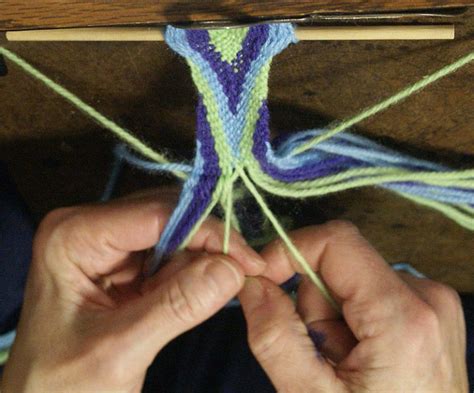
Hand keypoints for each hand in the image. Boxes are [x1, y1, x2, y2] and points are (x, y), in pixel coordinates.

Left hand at [1, 190, 265, 392]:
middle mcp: (92, 226)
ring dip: (204, 260)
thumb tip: (233, 269)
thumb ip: (176, 307)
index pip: (157, 214)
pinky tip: (201, 293)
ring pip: (177, 233)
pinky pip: (172, 254)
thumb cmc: (63, 386)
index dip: (209, 232)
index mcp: (75, 235)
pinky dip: (193, 272)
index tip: (250, 262)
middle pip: (170, 216)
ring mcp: (109, 242)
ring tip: (221, 289)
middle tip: (245, 274)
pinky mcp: (125, 262)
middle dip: (208, 246)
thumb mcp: (118, 351)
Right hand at [239, 221, 467, 391]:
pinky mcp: (428, 311)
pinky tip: (361, 360)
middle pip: (340, 264)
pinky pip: (369, 295)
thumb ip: (276, 336)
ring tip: (344, 364)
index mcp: (402, 314)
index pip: (336, 240)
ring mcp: (431, 302)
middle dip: (313, 303)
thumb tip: (252, 283)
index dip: (290, 251)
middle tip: (319, 354)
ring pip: (351, 280)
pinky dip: (351, 322)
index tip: (263, 280)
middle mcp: (425, 295)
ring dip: (331, 317)